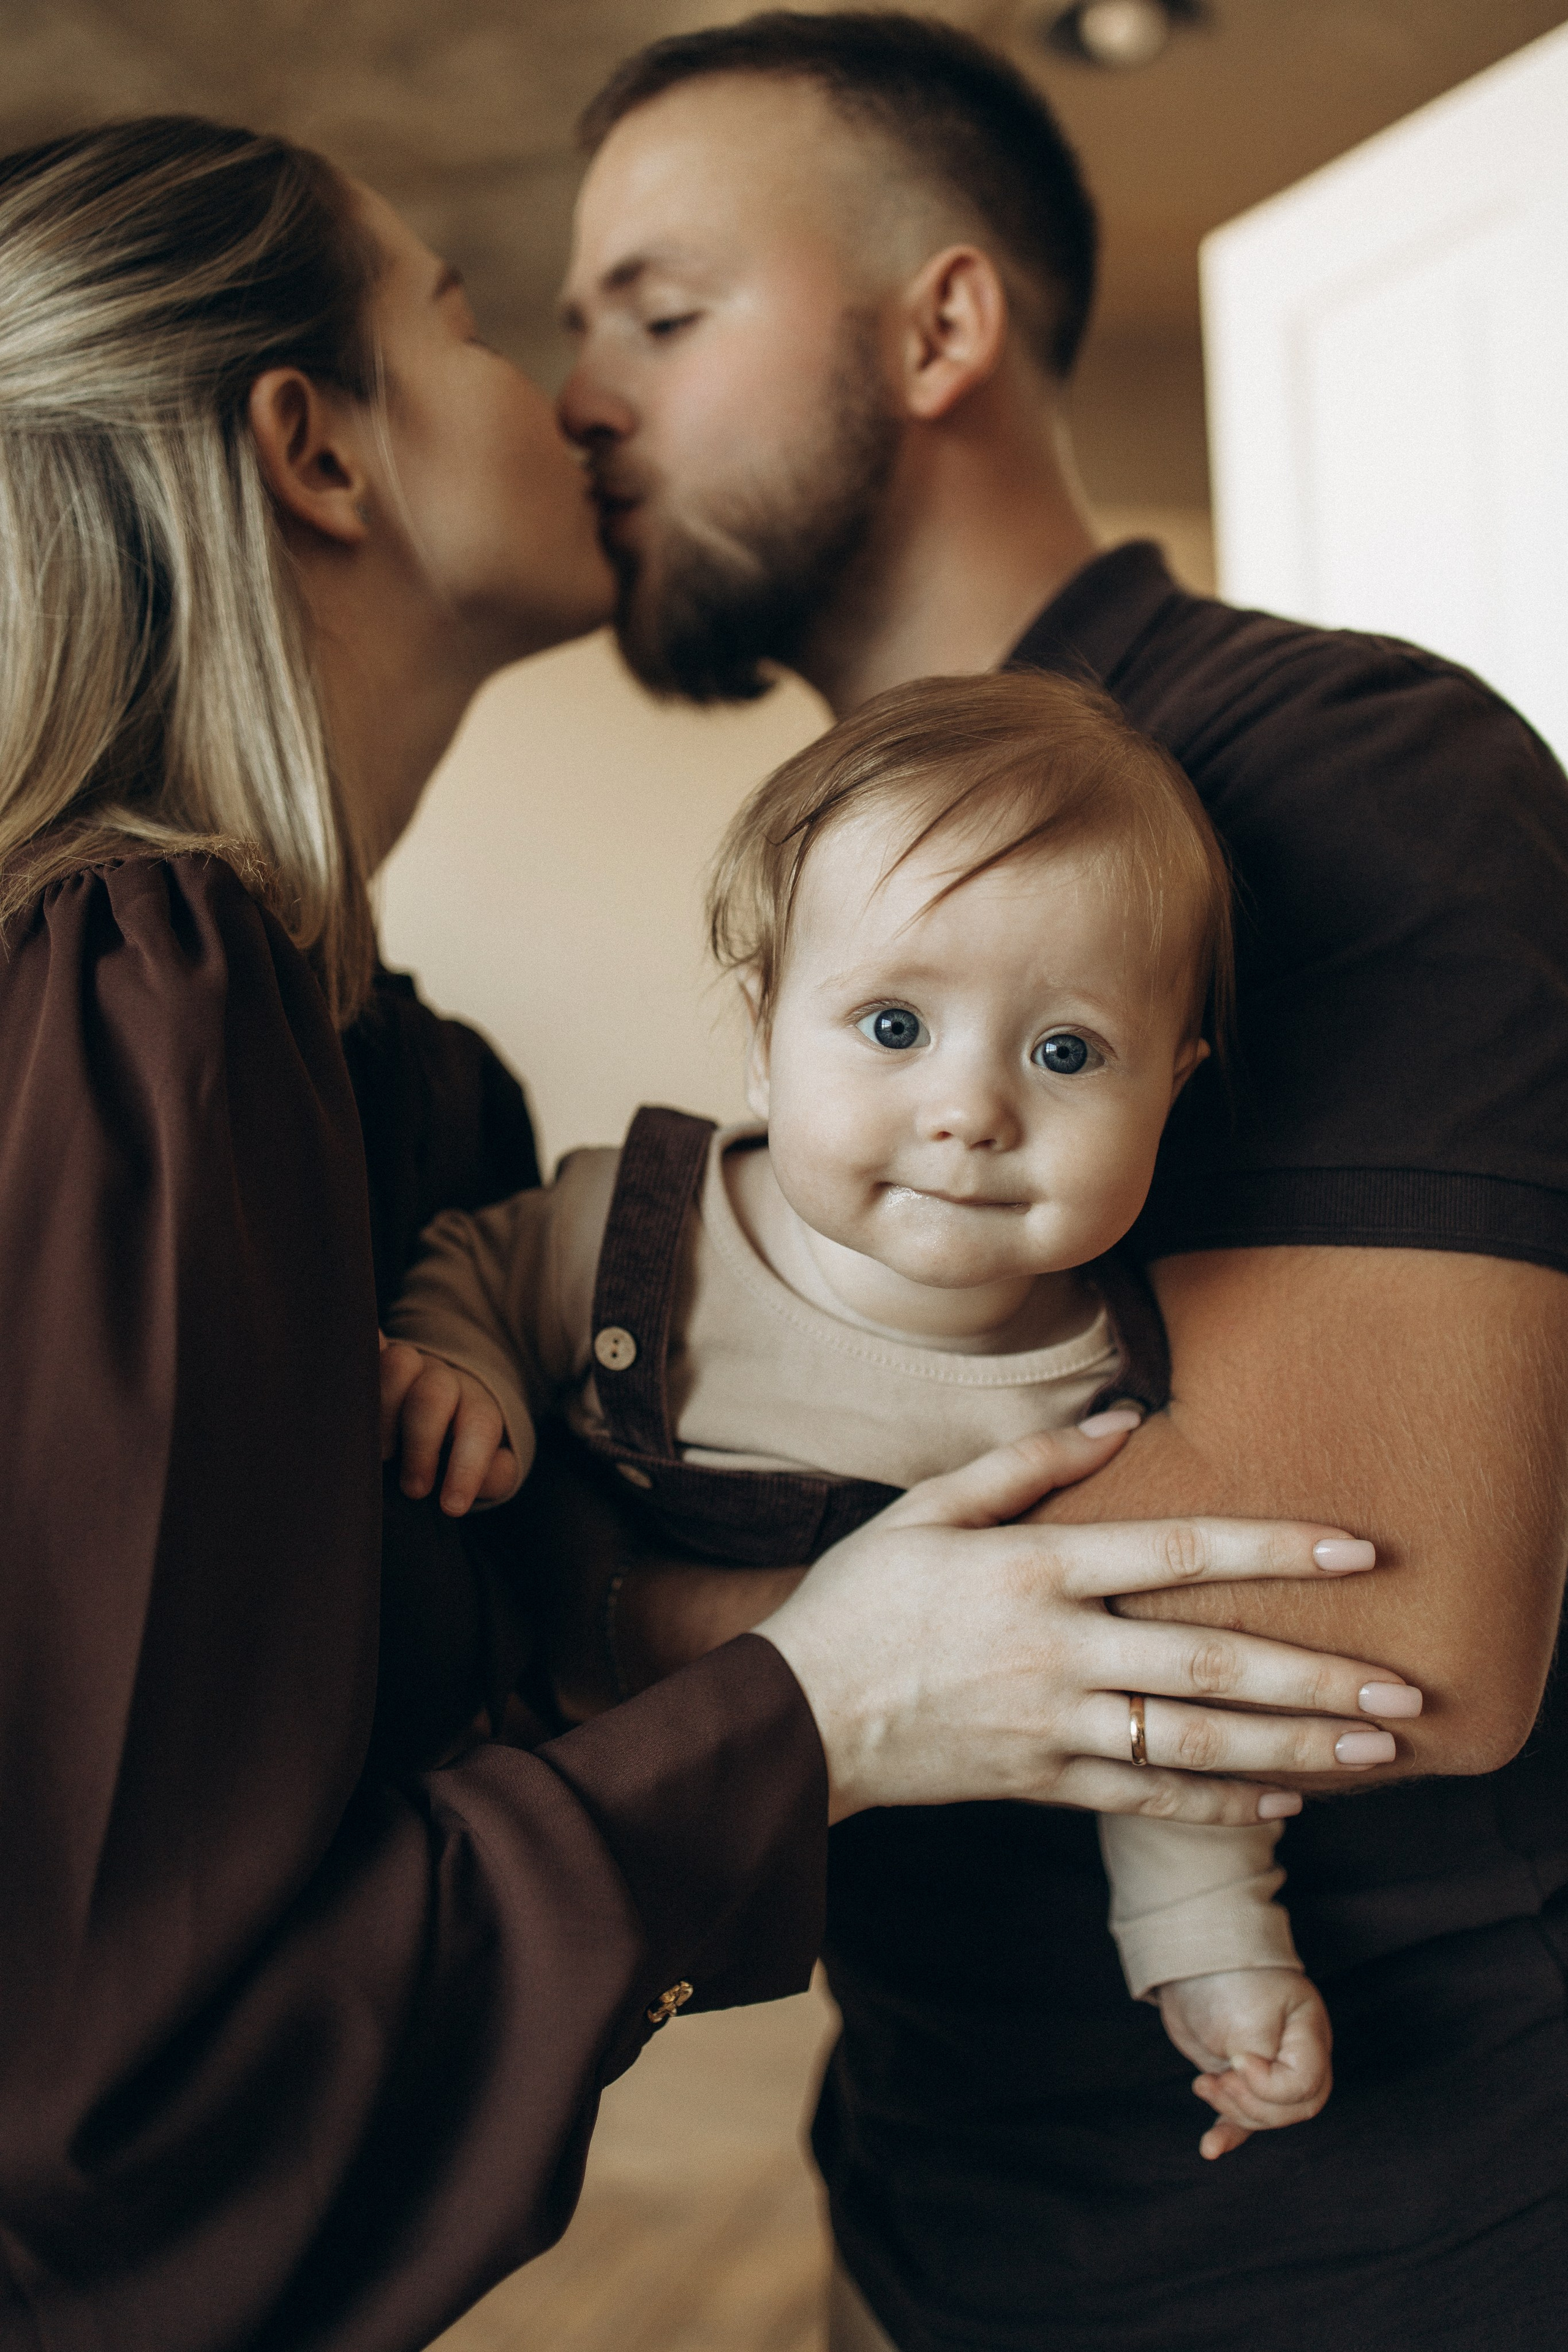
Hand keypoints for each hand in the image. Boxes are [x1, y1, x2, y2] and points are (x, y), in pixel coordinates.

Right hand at [378, 1334, 520, 1515]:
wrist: (438, 1414)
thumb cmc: (458, 1454)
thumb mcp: (486, 1469)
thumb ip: (493, 1476)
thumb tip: (480, 1481)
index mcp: (476, 1406)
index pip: (480, 1425)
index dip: (468, 1466)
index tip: (451, 1507)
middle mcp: (442, 1379)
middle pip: (434, 1395)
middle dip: (422, 1444)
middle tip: (413, 1489)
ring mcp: (405, 1365)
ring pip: (398, 1364)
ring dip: (384, 1410)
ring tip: (380, 1455)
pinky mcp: (373, 1359)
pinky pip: (369, 1345)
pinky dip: (365, 1349)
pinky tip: (349, 1378)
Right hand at [755, 1423, 1415, 1823]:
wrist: (795, 1715)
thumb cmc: (860, 1600)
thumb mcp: (929, 1509)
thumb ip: (1028, 1465)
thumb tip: (1124, 1420)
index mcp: (1033, 1570)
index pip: (1178, 1551)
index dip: (1274, 1547)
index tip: (1355, 1547)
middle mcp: (1054, 1651)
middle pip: (1207, 1661)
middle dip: (1314, 1675)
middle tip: (1401, 1689)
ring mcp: (1050, 1727)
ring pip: (1191, 1741)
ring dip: (1290, 1746)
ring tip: (1371, 1749)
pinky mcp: (1039, 1785)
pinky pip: (1146, 1802)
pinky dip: (1220, 1805)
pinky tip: (1285, 1798)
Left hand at [1157, 1967, 1333, 2158]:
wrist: (1190, 1958)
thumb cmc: (1227, 1980)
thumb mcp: (1250, 2020)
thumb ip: (1262, 2063)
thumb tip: (1251, 2094)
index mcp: (1310, 2035)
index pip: (1305, 2085)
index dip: (1269, 2085)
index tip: (1237, 2059)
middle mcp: (1296, 2055)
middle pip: (1291, 2109)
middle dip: (1251, 2102)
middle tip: (1219, 2077)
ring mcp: (1268, 2068)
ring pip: (1264, 2117)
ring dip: (1231, 2109)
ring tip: (1204, 2083)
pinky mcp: (1238, 2078)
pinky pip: (1242, 2117)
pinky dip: (1226, 2132)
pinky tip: (1208, 2149)